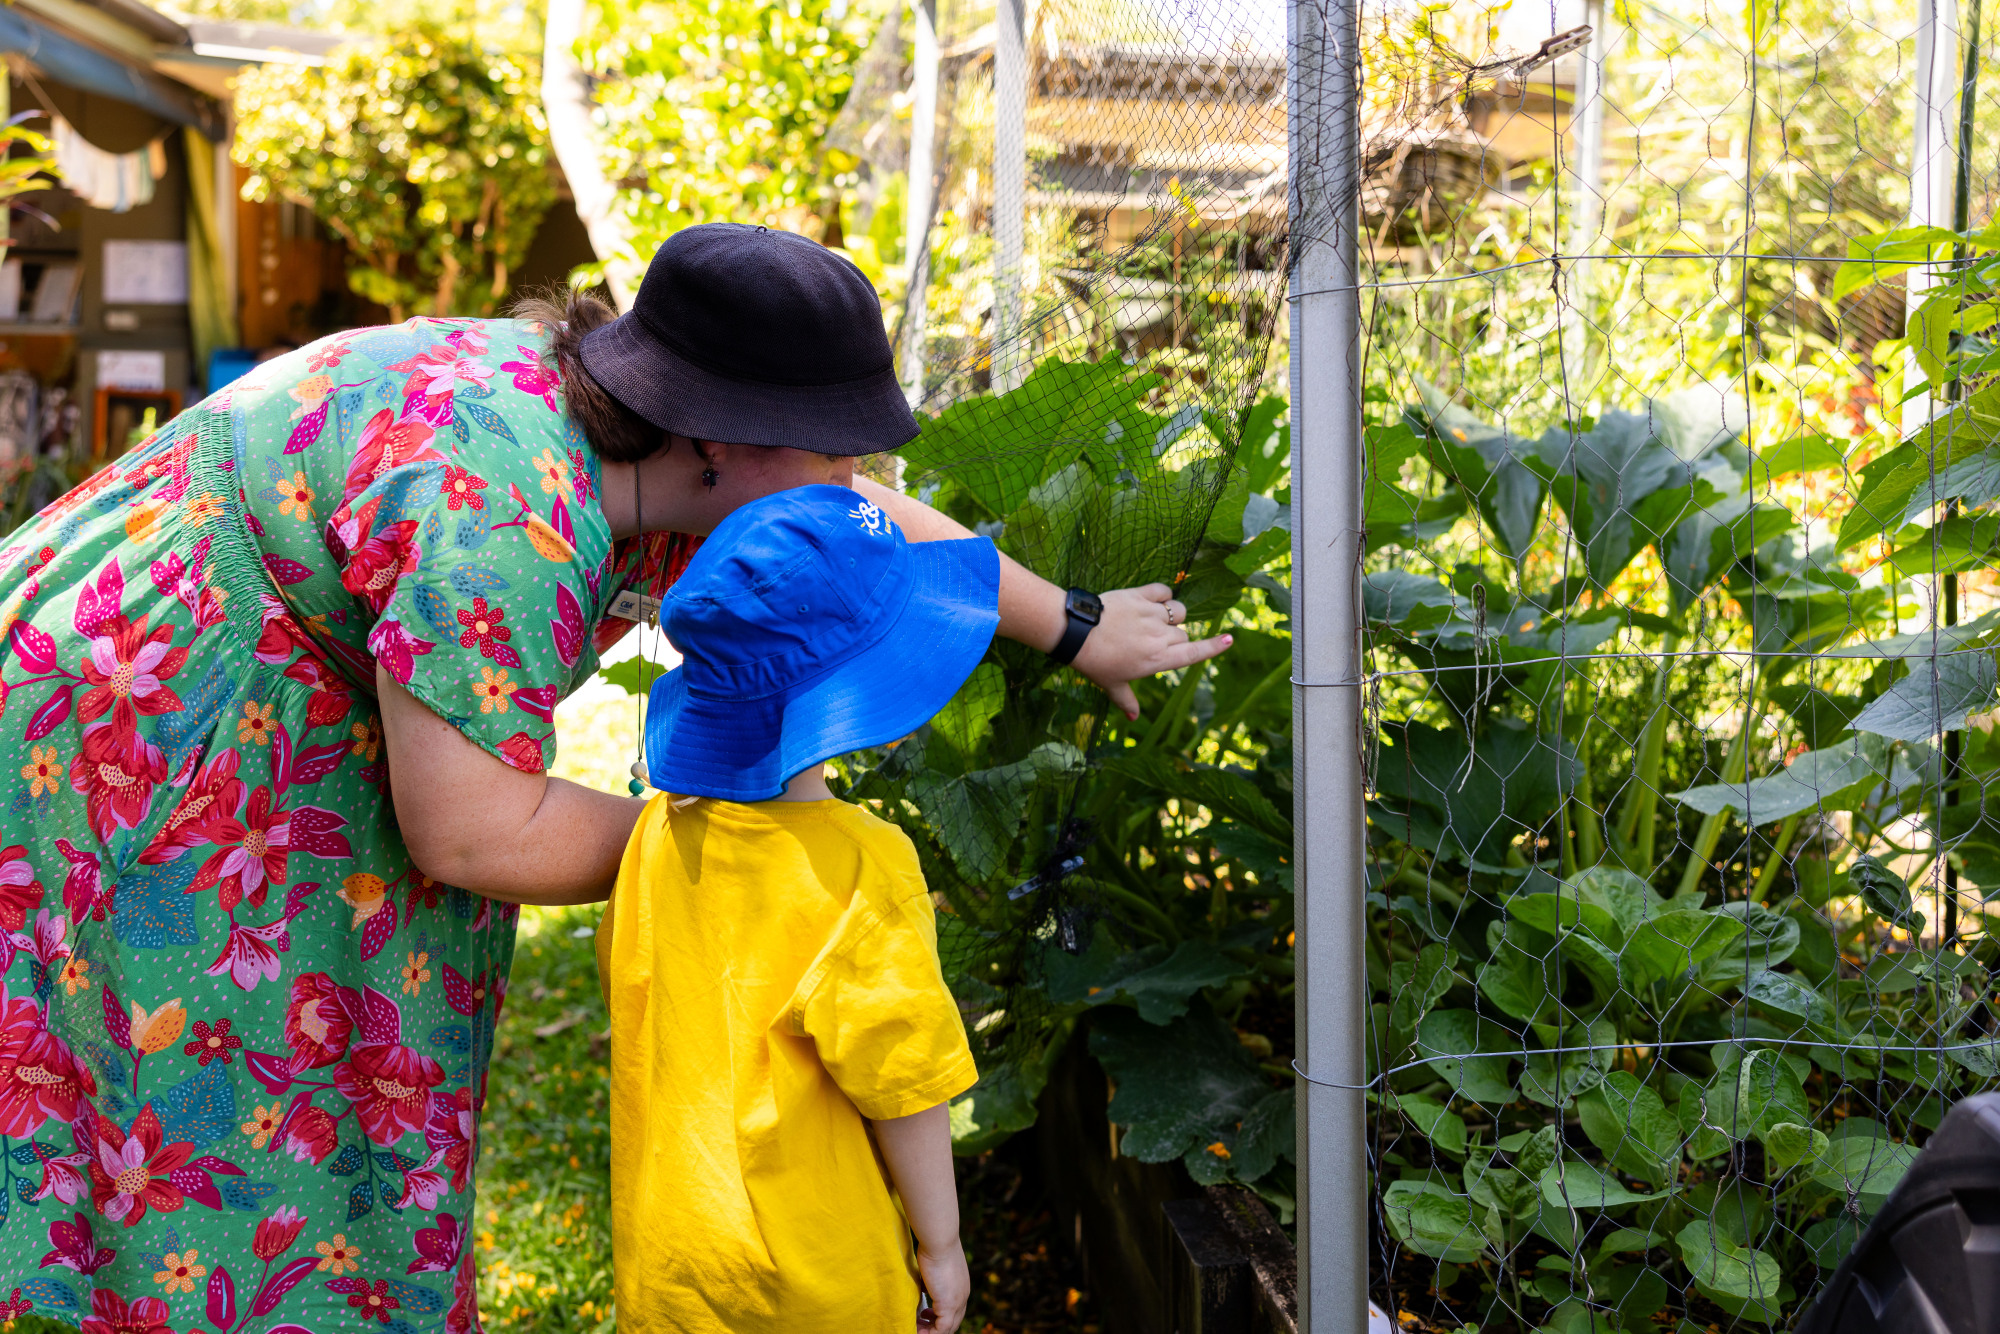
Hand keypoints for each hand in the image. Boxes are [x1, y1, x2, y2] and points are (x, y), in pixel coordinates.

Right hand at [915, 1237, 968, 1332]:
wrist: (940, 1241)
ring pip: (948, 1328)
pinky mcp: (948, 1305)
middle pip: (954, 1322)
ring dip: (931, 1331)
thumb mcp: (936, 1266)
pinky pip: (940, 1329)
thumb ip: (933, 1278)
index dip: (940, 1316)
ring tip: (917, 1328)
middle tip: (920, 1324)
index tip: (925, 1314)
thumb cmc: (935, 1246)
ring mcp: (957, 1302)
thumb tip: (923, 1284)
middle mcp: (963, 1296)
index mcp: (961, 1287)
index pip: (955, 1310)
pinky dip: (929, 1333)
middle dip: (936, 1326)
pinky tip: (916, 1327)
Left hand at [1071, 583, 1232, 719]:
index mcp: (1158, 660)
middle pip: (1183, 634)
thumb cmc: (1094, 662)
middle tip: (1149, 641)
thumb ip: (1126, 701)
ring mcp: (1152, 614)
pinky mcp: (1141, 596)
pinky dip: (1162, 594)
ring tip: (1153, 619)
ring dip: (1171, 615)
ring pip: (1177, 611)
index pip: (1194, 653)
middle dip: (1173, 637)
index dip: (1214, 647)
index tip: (1230, 639)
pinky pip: (1164, 591)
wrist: (1076, 632)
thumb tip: (1133, 718)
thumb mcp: (1112, 684)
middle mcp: (1160, 637)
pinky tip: (1152, 601)